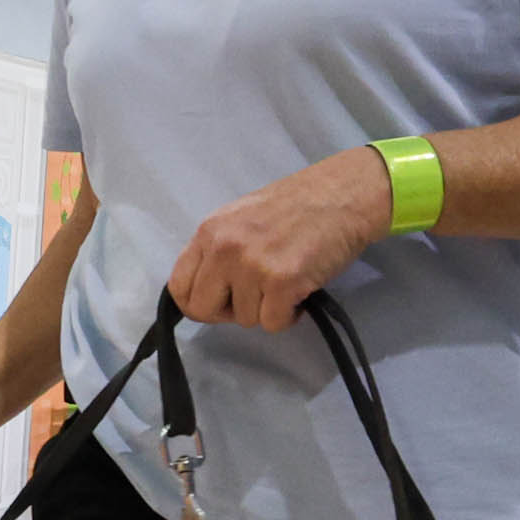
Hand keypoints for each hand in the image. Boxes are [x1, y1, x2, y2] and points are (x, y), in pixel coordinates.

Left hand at [168, 146, 393, 331]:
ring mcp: (252, 265)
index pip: (178, 287)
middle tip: (255, 298)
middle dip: (228, 312)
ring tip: (285, 282)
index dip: (198, 302)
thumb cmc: (296, 207)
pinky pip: (273, 323)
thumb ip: (218, 251)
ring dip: (266, 309)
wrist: (342, 196)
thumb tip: (205, 290)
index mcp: (210, 231)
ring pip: (244, 319)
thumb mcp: (240, 220)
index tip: (221, 301)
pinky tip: (299, 293)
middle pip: (202, 310)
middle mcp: (225, 248)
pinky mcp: (282, 282)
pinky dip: (289, 315)